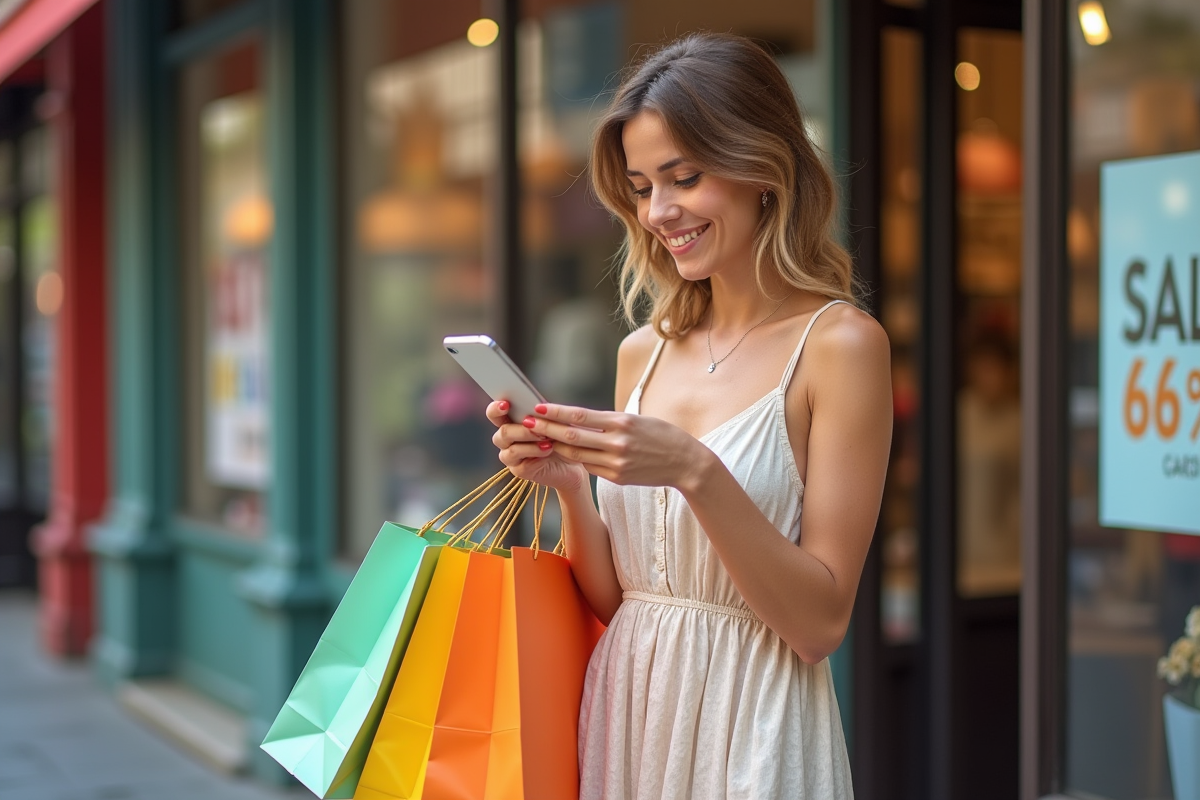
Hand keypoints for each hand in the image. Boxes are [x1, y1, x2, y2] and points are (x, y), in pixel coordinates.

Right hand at [486, 400, 588, 491]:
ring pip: (510, 447)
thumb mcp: (553, 420)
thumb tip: (537, 406)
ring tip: (547, 438)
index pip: (494, 414)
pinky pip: (521, 460)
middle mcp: (506, 439)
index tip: (505, 404)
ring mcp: (510, 455)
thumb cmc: (561, 437)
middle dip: (521, 428)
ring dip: (528, 439)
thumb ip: (540, 413)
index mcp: (510, 422)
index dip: (495, 408)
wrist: (573, 461)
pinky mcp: (518, 469)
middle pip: (503, 431)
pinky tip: (548, 448)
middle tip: (536, 425)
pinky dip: (535, 451)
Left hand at [521, 403, 713, 490]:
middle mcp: (617, 443)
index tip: (538, 407)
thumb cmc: (662, 435)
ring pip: (576, 454)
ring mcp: (616, 463)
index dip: (556, 412)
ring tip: (538, 438)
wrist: (686, 463)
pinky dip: (575, 458)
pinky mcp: (616, 477)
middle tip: (527, 423)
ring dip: (555, 446)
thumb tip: (579, 419)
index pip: (580, 416)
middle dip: (547, 429)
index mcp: (621, 422)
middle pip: (572, 436)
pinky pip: (590, 466)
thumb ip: (610, 421)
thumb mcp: (637, 419)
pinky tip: (562, 452)